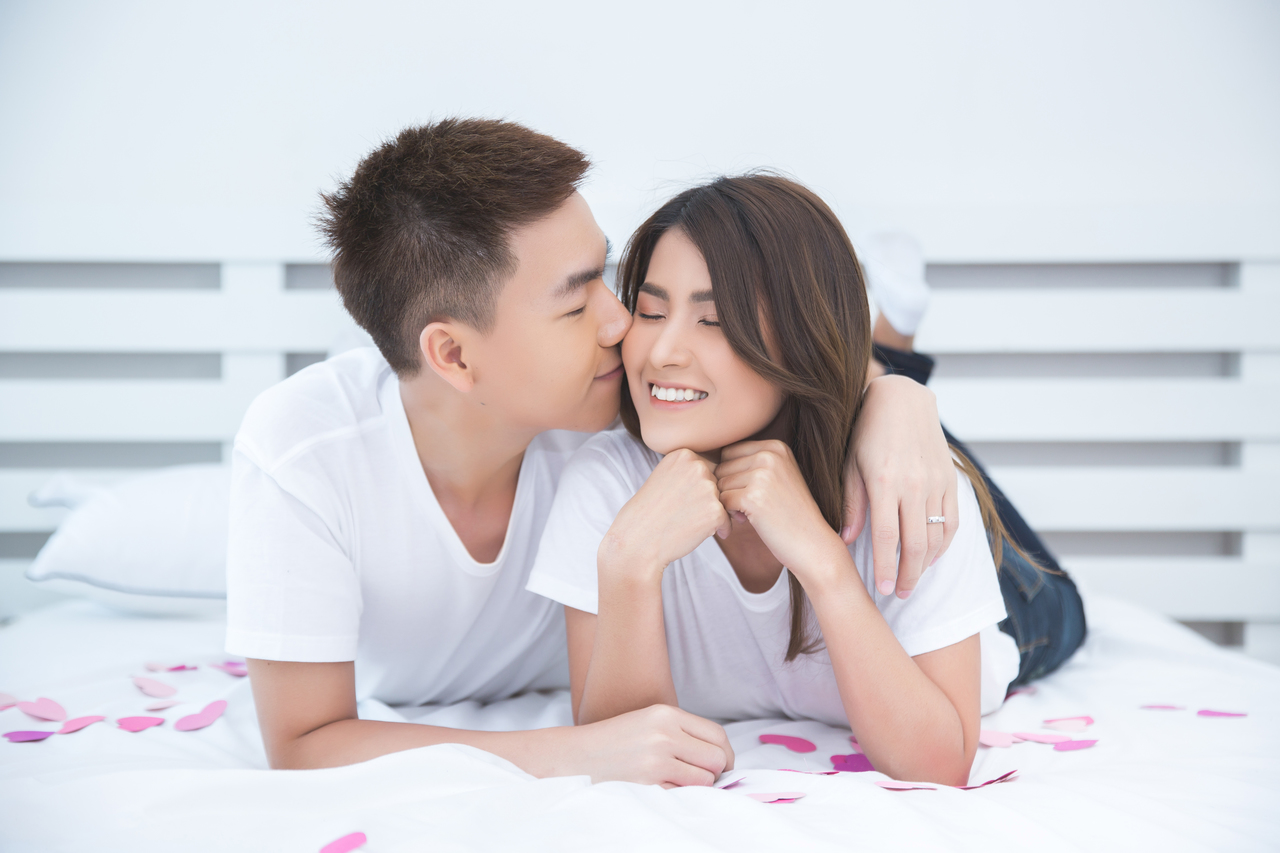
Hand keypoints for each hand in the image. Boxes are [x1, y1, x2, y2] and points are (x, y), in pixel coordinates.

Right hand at [570, 704, 734, 787]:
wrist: (578, 756)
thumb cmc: (616, 741)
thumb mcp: (649, 721)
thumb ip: (683, 732)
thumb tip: (720, 758)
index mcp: (667, 714)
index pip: (717, 735)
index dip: (725, 754)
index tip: (722, 765)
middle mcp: (664, 734)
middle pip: (717, 758)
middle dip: (716, 772)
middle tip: (703, 777)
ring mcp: (656, 760)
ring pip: (705, 780)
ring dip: (699, 786)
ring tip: (680, 782)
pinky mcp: (648, 783)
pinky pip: (683, 795)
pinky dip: (680, 796)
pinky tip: (665, 788)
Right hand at [599, 448, 729, 579]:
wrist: (637, 540)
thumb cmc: (648, 512)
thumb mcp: (663, 476)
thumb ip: (688, 471)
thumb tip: (717, 475)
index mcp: (683, 454)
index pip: (707, 468)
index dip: (697, 487)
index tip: (682, 500)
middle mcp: (697, 466)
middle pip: (717, 483)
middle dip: (708, 499)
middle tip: (686, 513)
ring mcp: (707, 488)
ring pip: (723, 501)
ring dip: (714, 513)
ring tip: (691, 523)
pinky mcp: (715, 511)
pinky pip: (727, 520)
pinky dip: (720, 529)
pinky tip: (701, 533)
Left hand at [715, 440, 847, 584]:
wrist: (812, 543)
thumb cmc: (790, 513)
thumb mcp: (779, 476)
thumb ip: (753, 462)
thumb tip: (709, 462)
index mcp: (776, 447)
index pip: (729, 451)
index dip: (731, 473)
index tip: (746, 490)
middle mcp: (770, 456)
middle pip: (722, 466)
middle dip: (728, 487)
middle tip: (745, 506)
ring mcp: (763, 476)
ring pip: (720, 484)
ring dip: (727, 501)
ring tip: (747, 513)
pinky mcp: (754, 497)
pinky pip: (722, 501)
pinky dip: (728, 514)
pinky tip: (745, 520)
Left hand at [842, 374, 956, 598]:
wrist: (902, 399)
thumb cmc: (866, 431)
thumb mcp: (849, 463)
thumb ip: (851, 503)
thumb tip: (847, 540)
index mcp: (884, 482)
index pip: (887, 538)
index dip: (886, 568)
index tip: (882, 590)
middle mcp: (914, 484)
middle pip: (915, 545)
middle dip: (908, 576)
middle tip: (899, 595)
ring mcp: (936, 482)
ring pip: (936, 536)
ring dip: (925, 564)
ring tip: (912, 580)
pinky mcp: (950, 478)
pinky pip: (952, 520)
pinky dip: (944, 544)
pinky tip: (931, 557)